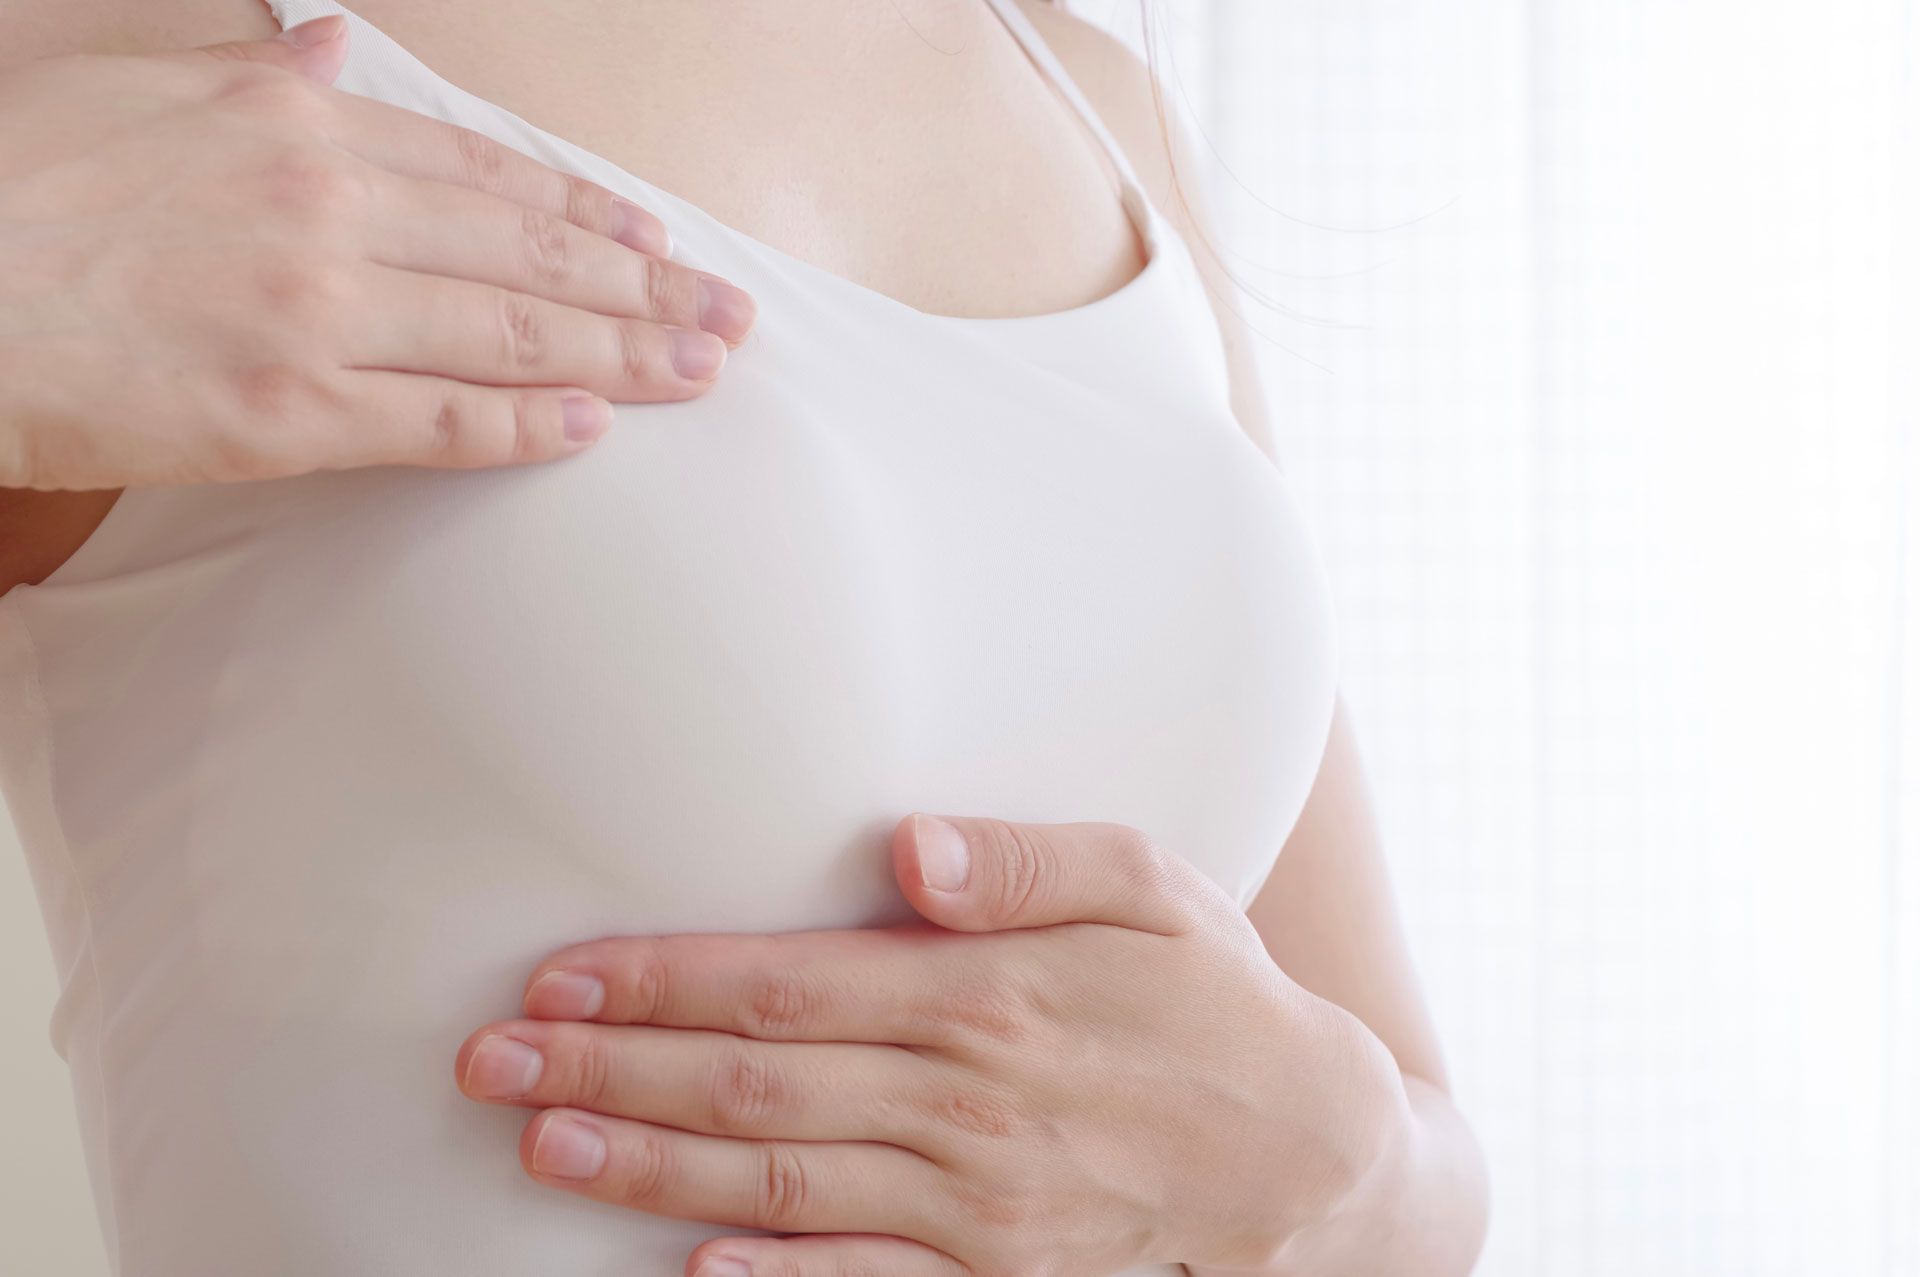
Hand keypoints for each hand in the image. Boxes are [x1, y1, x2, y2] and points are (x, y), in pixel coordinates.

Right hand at [0, 15, 755, 490]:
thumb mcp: (126, 83)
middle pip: (528, 253)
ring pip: (512, 334)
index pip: (485, 174)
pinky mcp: (289, 414)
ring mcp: (318, 315)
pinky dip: (528, 426)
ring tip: (700, 367)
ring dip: (624, 352)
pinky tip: (596, 427)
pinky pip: (443, 422)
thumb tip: (324, 47)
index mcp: (296, 129)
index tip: (652, 236)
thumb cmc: (9, 183)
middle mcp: (330, 213)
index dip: (583, 212)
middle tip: (723, 312)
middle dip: (642, 286)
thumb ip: (244, 74)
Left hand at [454, 815, 1414, 1275]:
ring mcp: (983, 1214)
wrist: (1334, 1174)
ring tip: (541, 1151)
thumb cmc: (1228, 1011)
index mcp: (992, 997)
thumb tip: (908, 847)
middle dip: (610, 1074)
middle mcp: (971, 1107)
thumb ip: (1033, 860)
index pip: (788, 986)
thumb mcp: (1161, 892)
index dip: (661, 982)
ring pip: (783, 1189)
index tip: (558, 979)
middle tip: (489, 1066)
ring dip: (648, 1173)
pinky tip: (689, 1276)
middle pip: (755, 1088)